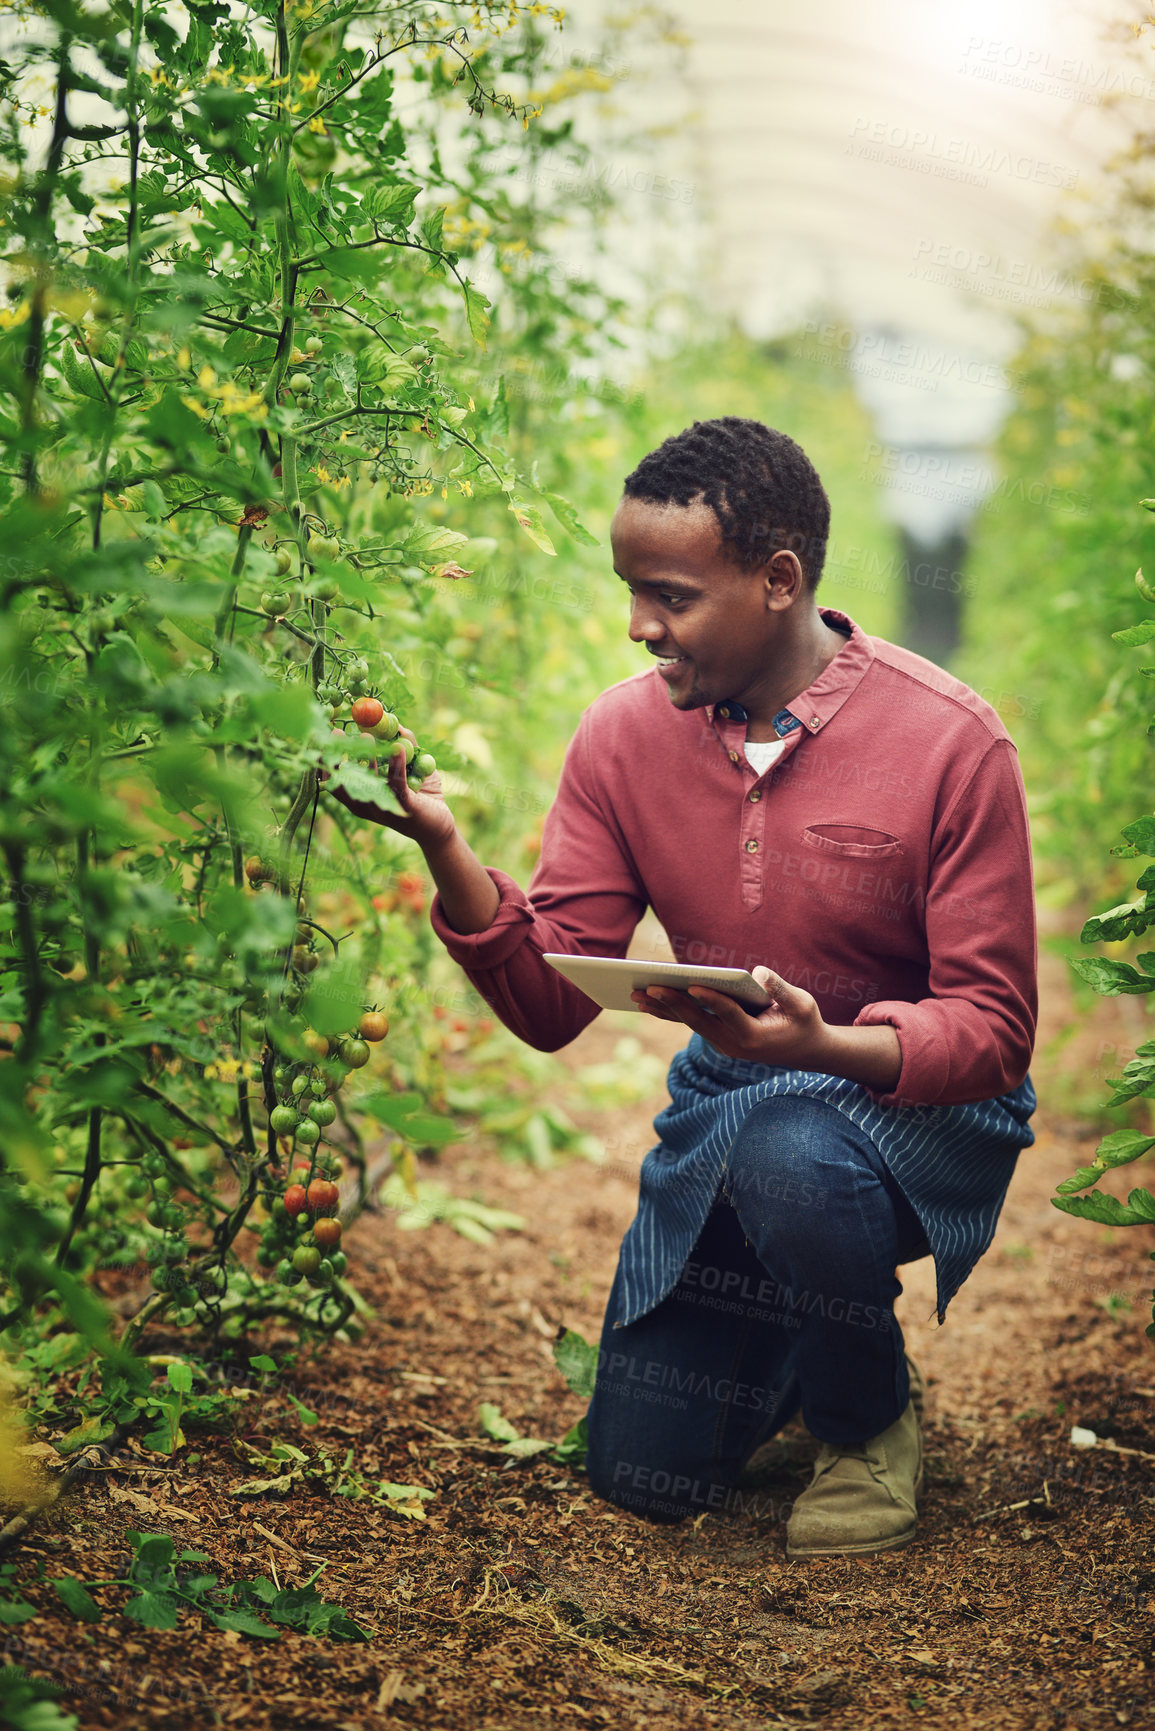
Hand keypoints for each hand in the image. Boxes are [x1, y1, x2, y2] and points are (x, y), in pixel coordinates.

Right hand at [321, 725, 456, 850]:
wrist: (439, 827)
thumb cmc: (421, 796)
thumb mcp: (411, 767)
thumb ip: (405, 745)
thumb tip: (397, 723)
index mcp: (360, 797)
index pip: (334, 781)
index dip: (325, 760)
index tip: (322, 737)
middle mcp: (365, 805)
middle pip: (344, 781)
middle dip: (338, 756)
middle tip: (337, 732)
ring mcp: (382, 808)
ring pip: (369, 782)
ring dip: (366, 758)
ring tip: (366, 736)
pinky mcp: (403, 807)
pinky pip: (397, 783)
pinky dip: (396, 764)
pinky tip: (397, 748)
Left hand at [630, 966, 826, 1067]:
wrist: (806, 1051)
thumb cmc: (804, 1021)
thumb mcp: (802, 1004)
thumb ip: (781, 989)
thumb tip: (758, 972)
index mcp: (755, 1035)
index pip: (728, 1014)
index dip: (710, 999)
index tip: (692, 985)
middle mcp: (734, 1044)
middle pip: (698, 1021)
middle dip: (672, 1003)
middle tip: (647, 987)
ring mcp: (724, 1044)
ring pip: (690, 1024)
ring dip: (662, 1009)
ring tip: (636, 994)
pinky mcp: (718, 1039)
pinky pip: (692, 1024)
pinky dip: (671, 1012)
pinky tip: (651, 1000)